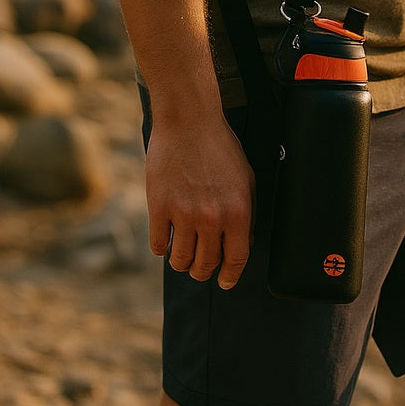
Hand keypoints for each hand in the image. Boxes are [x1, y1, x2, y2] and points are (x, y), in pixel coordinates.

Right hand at [144, 108, 255, 288]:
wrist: (189, 122)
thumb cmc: (220, 148)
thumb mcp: (246, 178)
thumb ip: (247, 212)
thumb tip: (243, 242)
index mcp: (238, 211)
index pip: (236, 259)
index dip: (230, 276)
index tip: (224, 283)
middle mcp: (212, 218)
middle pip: (206, 264)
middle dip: (203, 270)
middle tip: (199, 267)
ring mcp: (183, 214)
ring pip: (180, 260)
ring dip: (181, 262)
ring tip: (182, 254)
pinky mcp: (159, 208)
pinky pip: (158, 245)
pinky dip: (162, 246)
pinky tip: (166, 237)